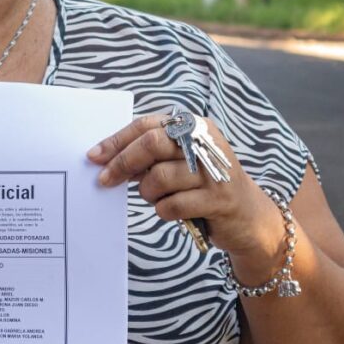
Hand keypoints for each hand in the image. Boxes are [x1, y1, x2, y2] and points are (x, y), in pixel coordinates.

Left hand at [87, 113, 284, 272]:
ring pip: (159, 177)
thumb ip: (151, 157)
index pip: (147, 125)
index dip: (117, 140)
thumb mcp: (180, 164)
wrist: (249, 218)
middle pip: (151, 144)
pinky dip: (164, 211)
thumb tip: (107, 160)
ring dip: (148, 193)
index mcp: (195, 126)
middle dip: (123, 163)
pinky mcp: (218, 200)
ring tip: (157, 198)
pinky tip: (171, 211)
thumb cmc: (205, 188)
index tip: (93, 156)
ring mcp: (214, 171)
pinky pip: (172, 205)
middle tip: (105, 181)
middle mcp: (206, 143)